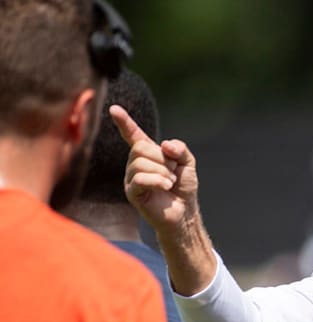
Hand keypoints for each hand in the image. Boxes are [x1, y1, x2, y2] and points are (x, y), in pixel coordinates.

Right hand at [110, 104, 215, 295]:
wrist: (184, 212)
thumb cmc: (183, 188)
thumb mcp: (187, 164)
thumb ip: (180, 149)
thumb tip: (165, 145)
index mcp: (147, 154)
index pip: (134, 135)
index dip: (125, 122)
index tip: (114, 109)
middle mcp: (135, 164)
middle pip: (140, 148)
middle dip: (162, 158)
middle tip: (172, 171)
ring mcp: (131, 178)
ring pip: (140, 163)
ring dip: (162, 172)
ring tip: (170, 182)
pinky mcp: (132, 192)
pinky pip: (140, 178)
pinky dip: (158, 180)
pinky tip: (166, 187)